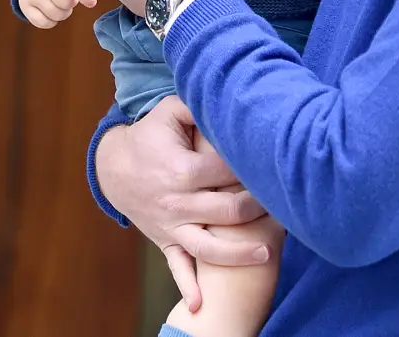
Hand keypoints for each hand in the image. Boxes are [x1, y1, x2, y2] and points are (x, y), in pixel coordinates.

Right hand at [95, 96, 269, 310]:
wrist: (114, 167)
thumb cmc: (151, 135)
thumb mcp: (170, 110)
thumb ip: (199, 104)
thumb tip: (229, 93)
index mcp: (181, 170)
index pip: (227, 173)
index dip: (252, 169)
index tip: (274, 166)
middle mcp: (177, 202)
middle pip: (226, 211)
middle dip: (257, 210)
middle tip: (284, 205)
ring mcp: (171, 225)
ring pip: (207, 247)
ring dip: (237, 253)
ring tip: (267, 253)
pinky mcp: (165, 240)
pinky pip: (177, 266)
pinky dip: (188, 286)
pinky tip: (202, 304)